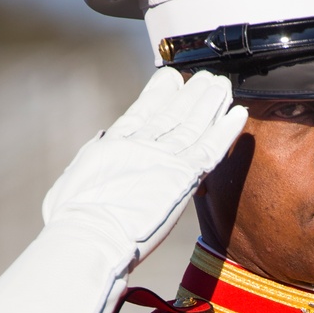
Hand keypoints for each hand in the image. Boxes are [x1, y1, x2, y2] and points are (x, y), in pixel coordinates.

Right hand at [42, 67, 246, 257]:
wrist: (89, 234)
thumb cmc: (74, 218)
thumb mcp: (75, 179)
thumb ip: (95, 156)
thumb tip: (104, 139)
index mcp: (114, 146)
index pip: (143, 114)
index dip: (159, 95)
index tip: (172, 79)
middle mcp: (141, 146)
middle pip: (173, 116)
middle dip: (191, 96)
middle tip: (207, 78)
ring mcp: (164, 159)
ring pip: (194, 126)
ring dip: (211, 104)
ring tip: (223, 84)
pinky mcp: (183, 175)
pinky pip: (212, 149)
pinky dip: (226, 130)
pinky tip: (239, 113)